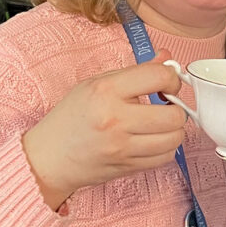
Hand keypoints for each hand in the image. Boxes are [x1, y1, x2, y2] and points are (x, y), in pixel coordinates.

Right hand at [22, 50, 185, 209]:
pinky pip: (165, 158)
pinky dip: (166, 147)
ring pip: (174, 139)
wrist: (49, 157)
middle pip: (174, 115)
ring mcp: (122, 147)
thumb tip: (168, 59)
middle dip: (177, 107)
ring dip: (174, 129)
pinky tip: (154, 139)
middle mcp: (115, 119)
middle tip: (167, 104)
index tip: (166, 82)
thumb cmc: (71, 116)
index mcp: (106, 90)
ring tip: (161, 123)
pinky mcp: (127, 167)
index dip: (171, 78)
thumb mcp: (97, 83)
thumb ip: (136, 71)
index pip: (159, 77)